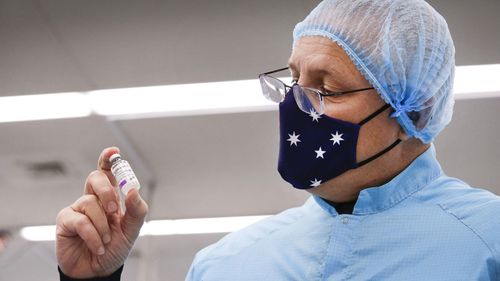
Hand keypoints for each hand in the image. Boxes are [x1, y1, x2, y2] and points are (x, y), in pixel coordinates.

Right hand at [56, 147, 148, 277]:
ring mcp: (78, 209)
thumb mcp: (132, 230)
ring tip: (107, 240)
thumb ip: (136, 210)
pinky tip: (98, 246)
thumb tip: (132, 191)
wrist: (98, 271)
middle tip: (114, 210)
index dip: (109, 159)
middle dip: (107, 191)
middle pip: (95, 177)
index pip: (108, 172)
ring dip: (103, 225)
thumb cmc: (115, 248)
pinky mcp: (65, 221)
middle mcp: (93, 199)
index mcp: (110, 197)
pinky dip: (93, 235)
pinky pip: (80, 220)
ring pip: (90, 202)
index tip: (114, 152)